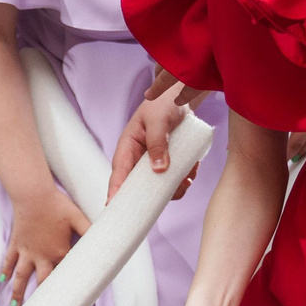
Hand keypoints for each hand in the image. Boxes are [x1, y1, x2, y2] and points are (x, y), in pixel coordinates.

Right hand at [2, 184, 88, 305]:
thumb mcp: (78, 218)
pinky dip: (6, 271)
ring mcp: (26, 252)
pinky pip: (9, 260)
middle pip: (42, 284)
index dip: (70, 293)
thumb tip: (106, 241)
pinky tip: (3, 282)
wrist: (32, 194)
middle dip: (42, 302)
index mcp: (59, 253)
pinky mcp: (16, 244)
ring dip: (18, 293)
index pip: (66, 277)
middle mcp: (41, 257)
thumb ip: (91, 232)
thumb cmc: (57, 205)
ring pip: (21, 277)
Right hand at [108, 73, 203, 200]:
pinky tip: (193, 168)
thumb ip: (158, 142)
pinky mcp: (169, 165)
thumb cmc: (162, 104)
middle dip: (156, 195)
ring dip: (176, 187)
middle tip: (175, 190)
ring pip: (160, 188)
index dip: (115, 192)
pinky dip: (186, 178)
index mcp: (128, 148)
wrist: (180, 98)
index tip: (112, 207)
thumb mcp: (158, 120)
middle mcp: (139, 161)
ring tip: (188, 176)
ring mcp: (154, 165)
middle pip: (140, 188)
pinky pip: (175, 181)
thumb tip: (159, 169)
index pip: (119, 174)